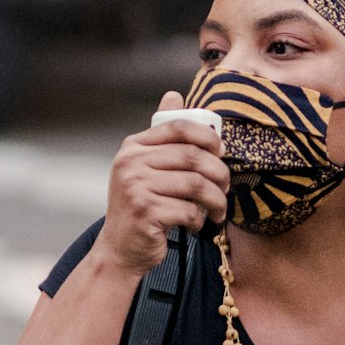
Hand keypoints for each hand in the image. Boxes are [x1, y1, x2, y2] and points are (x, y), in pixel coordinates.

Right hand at [94, 90, 230, 276]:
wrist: (119, 248)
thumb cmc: (140, 207)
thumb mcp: (145, 167)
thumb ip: (162, 136)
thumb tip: (174, 95)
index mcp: (133, 147)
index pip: (179, 127)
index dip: (209, 137)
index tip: (221, 153)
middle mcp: (131, 163)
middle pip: (194, 157)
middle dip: (219, 174)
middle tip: (225, 189)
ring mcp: (135, 187)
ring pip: (196, 185)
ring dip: (215, 201)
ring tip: (216, 211)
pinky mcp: (145, 212)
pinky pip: (189, 210)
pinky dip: (199, 220)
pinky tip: (195, 225)